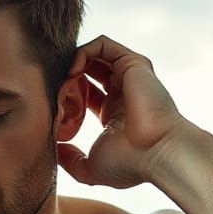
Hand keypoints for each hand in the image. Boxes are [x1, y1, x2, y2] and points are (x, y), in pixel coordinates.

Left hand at [58, 35, 188, 188]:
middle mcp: (121, 93)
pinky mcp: (132, 63)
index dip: (64, 98)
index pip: (84, 94)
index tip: (55, 112)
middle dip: (66, 80)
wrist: (158, 152)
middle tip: (56, 95)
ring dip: (72, 65)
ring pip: (92, 57)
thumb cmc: (129, 164)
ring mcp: (128, 76)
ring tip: (63, 82)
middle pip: (86, 73)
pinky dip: (82, 52)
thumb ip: (70, 161)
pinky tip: (72, 71)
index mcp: (112, 114)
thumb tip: (54, 151)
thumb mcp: (90, 169)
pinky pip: (102, 45)